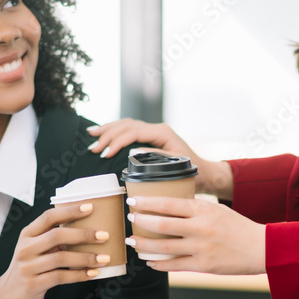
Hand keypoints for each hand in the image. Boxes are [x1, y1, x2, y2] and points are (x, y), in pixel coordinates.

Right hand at [0, 204, 110, 298]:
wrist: (6, 298)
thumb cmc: (29, 270)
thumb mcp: (35, 250)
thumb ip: (52, 241)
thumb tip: (88, 231)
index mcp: (27, 235)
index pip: (48, 217)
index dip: (70, 210)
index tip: (90, 207)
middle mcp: (25, 248)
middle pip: (57, 235)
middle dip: (83, 234)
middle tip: (104, 235)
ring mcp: (28, 267)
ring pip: (61, 257)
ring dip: (86, 257)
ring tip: (104, 258)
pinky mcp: (33, 284)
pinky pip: (61, 277)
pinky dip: (79, 274)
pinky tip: (93, 273)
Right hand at [87, 119, 232, 198]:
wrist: (206, 174)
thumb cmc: (195, 174)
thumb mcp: (177, 167)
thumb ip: (158, 159)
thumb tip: (134, 153)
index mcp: (163, 133)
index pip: (134, 132)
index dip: (117, 141)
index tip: (105, 153)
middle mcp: (158, 129)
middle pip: (127, 125)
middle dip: (108, 135)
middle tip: (93, 147)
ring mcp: (154, 132)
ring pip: (126, 124)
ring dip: (108, 130)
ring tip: (92, 135)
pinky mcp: (151, 138)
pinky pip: (130, 130)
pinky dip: (115, 132)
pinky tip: (104, 134)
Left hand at [124, 196, 265, 274]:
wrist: (261, 248)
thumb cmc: (237, 226)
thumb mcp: (216, 209)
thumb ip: (194, 209)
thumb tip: (167, 207)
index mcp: (203, 210)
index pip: (168, 203)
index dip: (147, 203)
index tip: (133, 202)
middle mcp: (200, 228)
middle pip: (161, 225)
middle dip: (141, 222)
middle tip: (130, 219)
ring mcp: (201, 248)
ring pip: (164, 247)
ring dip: (144, 245)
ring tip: (132, 241)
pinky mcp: (203, 266)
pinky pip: (174, 266)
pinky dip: (158, 264)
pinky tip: (149, 261)